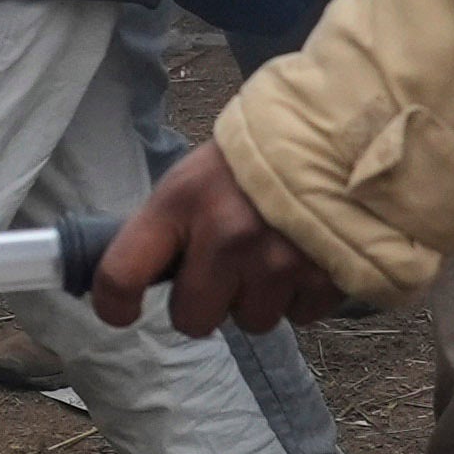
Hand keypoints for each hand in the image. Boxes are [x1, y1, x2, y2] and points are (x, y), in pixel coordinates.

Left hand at [89, 141, 344, 338]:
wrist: (340, 132)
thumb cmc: (254, 161)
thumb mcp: (197, 178)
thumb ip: (171, 228)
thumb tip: (145, 279)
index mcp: (181, 202)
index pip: (122, 274)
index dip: (114, 304)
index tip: (123, 310)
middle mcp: (226, 236)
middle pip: (192, 320)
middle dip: (206, 305)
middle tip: (224, 271)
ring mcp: (278, 260)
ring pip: (251, 322)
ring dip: (259, 298)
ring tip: (273, 253)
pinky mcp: (324, 276)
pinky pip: (299, 316)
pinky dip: (302, 294)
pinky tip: (307, 255)